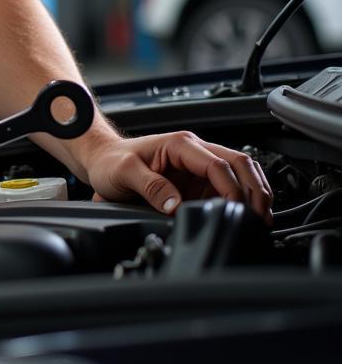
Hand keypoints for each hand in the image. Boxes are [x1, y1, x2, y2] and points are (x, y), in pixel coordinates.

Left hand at [85, 131, 272, 223]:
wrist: (102, 160)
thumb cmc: (111, 161)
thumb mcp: (124, 172)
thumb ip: (150, 186)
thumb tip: (174, 205)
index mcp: (180, 144)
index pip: (218, 164)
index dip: (233, 188)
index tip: (237, 210)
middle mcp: (194, 151)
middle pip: (240, 163)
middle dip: (256, 189)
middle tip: (262, 216)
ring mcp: (198, 166)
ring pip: (240, 173)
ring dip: (254, 193)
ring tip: (261, 218)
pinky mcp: (197, 181)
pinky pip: (228, 187)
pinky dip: (242, 199)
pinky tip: (246, 215)